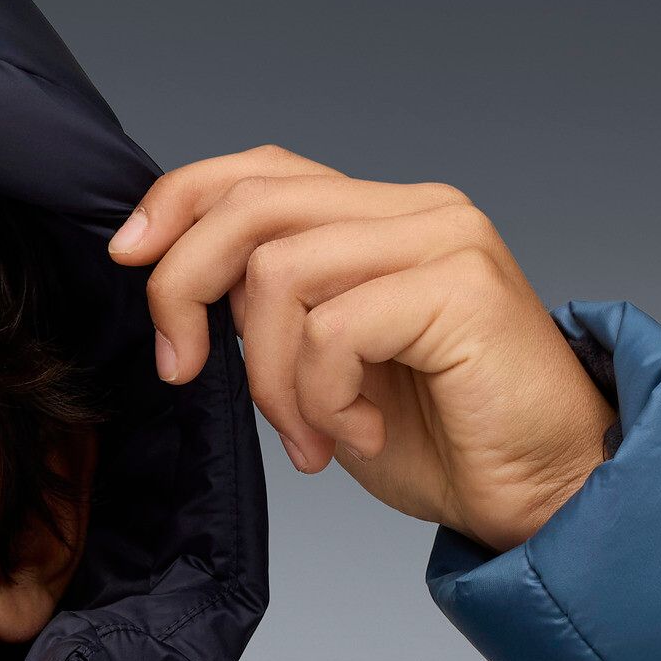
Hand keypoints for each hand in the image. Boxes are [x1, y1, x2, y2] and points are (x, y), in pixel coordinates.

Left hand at [107, 145, 618, 553]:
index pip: (259, 171)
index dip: (179, 202)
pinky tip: (356, 434)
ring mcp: (440, 242)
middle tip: (184, 373)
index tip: (127, 257)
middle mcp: (411, 211)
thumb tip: (190, 303)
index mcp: (375, 220)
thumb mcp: (324, 371)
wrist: (533, 489)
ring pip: (279, 276)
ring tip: (308, 435)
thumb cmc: (435, 438)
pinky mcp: (458, 289)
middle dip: (183, 291)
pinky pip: (331, 332)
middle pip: (251, 206)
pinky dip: (321, 400)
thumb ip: (272, 319)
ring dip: (270, 379)